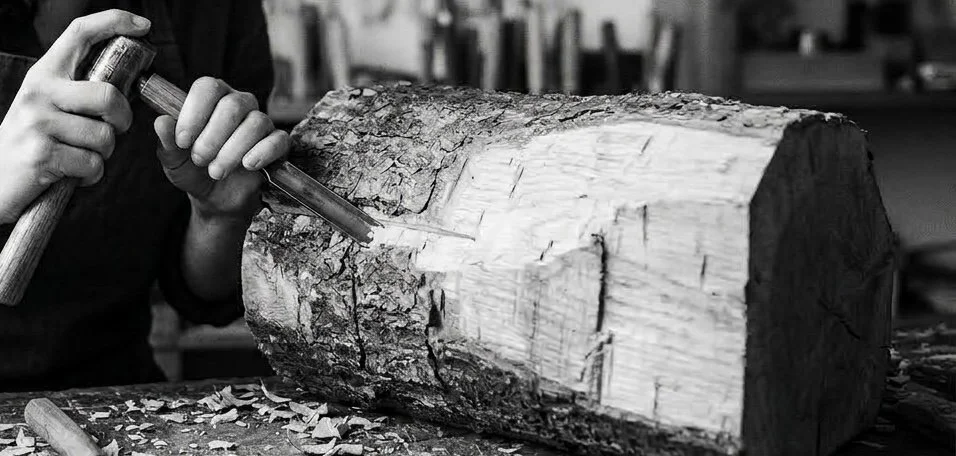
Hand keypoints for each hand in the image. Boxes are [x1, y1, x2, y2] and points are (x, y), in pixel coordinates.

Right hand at [0, 10, 150, 223]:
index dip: (114, 22)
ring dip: (103, 154)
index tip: (143, 25)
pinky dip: (91, 175)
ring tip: (79, 154)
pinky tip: (71, 173)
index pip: (80, 34)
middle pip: (109, 96)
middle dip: (123, 120)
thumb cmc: (32, 142)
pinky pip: (93, 164)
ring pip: (105, 136)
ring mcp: (38, 122)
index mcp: (44, 74)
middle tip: (112, 130)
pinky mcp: (42, 154)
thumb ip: (79, 91)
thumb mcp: (49, 106)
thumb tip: (126, 82)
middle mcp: (39, 92)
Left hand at [153, 77, 288, 221]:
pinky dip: (262, 153)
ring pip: (255, 123)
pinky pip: (278, 140)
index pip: (208, 87)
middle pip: (233, 105)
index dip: (195, 112)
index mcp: (212, 98)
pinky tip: (248, 166)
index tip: (183, 140)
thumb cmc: (193, 171)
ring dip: (232, 150)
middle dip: (212, 137)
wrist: (216, 197)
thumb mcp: (174, 159)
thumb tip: (161, 121)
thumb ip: (167, 141)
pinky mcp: (278, 143)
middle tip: (199, 159)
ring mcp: (261, 122)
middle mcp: (239, 103)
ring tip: (217, 171)